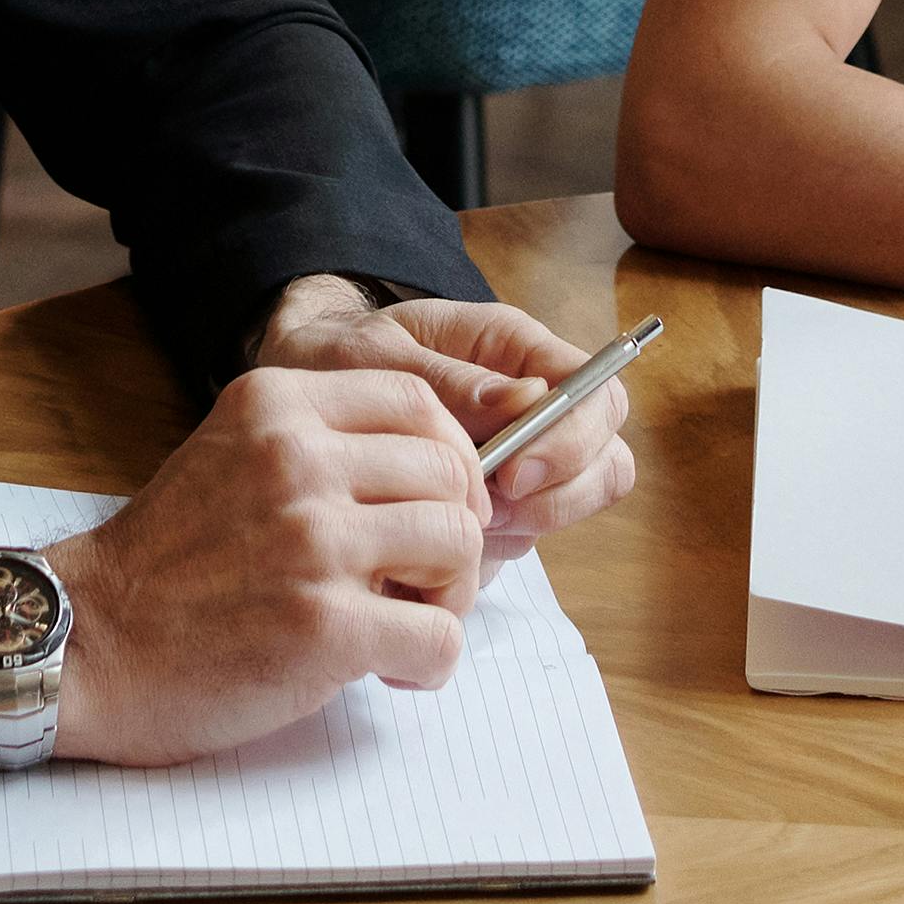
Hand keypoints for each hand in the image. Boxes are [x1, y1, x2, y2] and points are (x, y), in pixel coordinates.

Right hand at [32, 361, 485, 768]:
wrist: (86, 646)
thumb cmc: (164, 566)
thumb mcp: (232, 458)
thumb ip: (319, 448)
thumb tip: (438, 476)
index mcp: (276, 406)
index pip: (419, 401)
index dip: (450, 459)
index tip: (436, 506)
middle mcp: (296, 459)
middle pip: (452, 471)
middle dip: (458, 531)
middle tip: (428, 581)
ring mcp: (311, 540)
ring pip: (459, 544)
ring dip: (452, 597)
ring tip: (409, 624)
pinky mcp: (322, 625)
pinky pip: (439, 635)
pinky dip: (434, 662)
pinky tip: (393, 673)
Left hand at [254, 283, 643, 559]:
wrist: (298, 388)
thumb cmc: (336, 357)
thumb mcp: (375, 356)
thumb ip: (447, 378)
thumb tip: (524, 399)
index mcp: (516, 350)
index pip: (596, 391)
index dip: (573, 437)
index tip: (514, 471)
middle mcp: (533, 407)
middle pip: (605, 457)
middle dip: (560, 494)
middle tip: (489, 510)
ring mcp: (521, 460)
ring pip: (573, 504)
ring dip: (527, 525)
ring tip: (456, 526)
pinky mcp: (496, 508)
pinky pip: (522, 539)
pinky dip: (490, 553)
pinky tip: (435, 547)